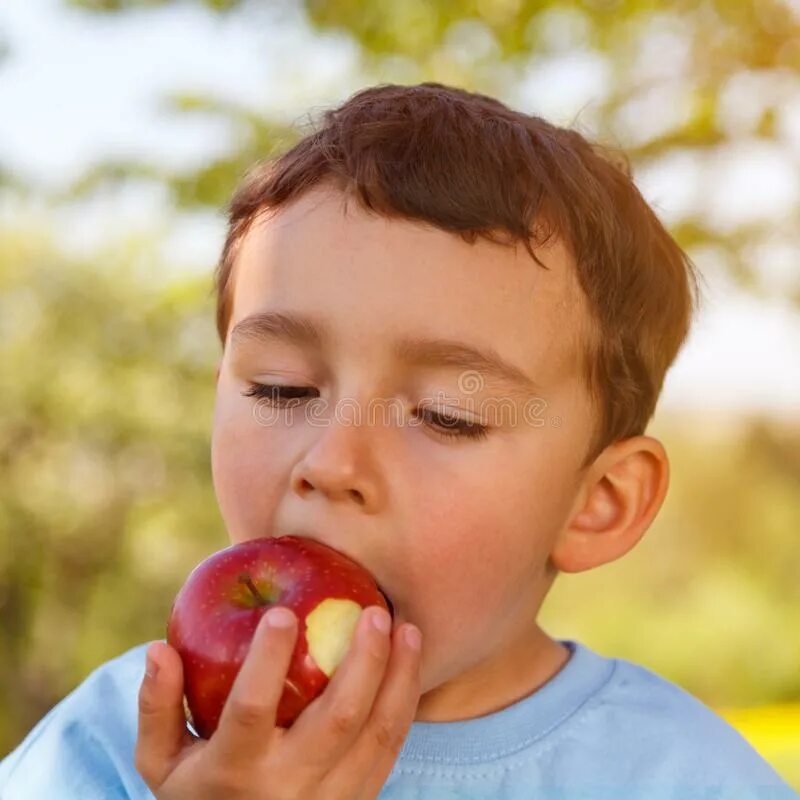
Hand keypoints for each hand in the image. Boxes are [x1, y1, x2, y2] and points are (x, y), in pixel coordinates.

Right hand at [134, 605, 421, 799]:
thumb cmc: (198, 793)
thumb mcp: (161, 763)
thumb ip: (157, 706)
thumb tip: (158, 648)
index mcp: (235, 772)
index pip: (252, 711)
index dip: (266, 662)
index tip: (281, 613)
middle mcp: (288, 788)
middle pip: (338, 719)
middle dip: (363, 661)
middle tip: (373, 611)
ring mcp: (330, 799)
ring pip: (376, 734)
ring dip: (398, 677)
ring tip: (408, 628)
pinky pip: (390, 749)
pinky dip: (404, 703)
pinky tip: (409, 663)